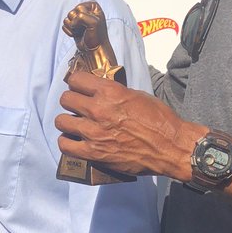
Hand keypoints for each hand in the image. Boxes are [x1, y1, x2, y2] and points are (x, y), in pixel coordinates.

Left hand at [55, 70, 194, 178]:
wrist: (170, 147)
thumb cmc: (159, 120)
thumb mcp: (138, 96)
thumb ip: (115, 93)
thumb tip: (100, 92)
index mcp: (110, 92)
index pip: (76, 79)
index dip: (76, 83)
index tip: (79, 88)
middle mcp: (98, 110)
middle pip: (66, 99)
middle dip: (71, 101)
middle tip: (78, 107)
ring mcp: (94, 132)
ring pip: (61, 121)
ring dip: (67, 122)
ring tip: (75, 125)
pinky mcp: (93, 152)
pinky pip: (65, 145)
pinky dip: (67, 142)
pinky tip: (74, 140)